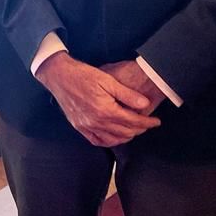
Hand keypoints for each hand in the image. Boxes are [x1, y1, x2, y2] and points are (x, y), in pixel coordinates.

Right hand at [35, 52, 159, 147]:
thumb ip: (127, 94)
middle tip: (147, 124)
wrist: (59, 75)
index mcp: (105, 110)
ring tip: (134, 130)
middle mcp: (96, 122)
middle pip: (125, 132)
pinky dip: (109, 141)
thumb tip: (145, 104)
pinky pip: (97, 141)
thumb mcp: (107, 79)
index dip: (147, 122)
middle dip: (139, 129)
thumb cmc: (83, 74)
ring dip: (126, 136)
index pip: (132, 121)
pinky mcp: (79, 127)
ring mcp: (86, 126)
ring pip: (112, 139)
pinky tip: (114, 137)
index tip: (156, 121)